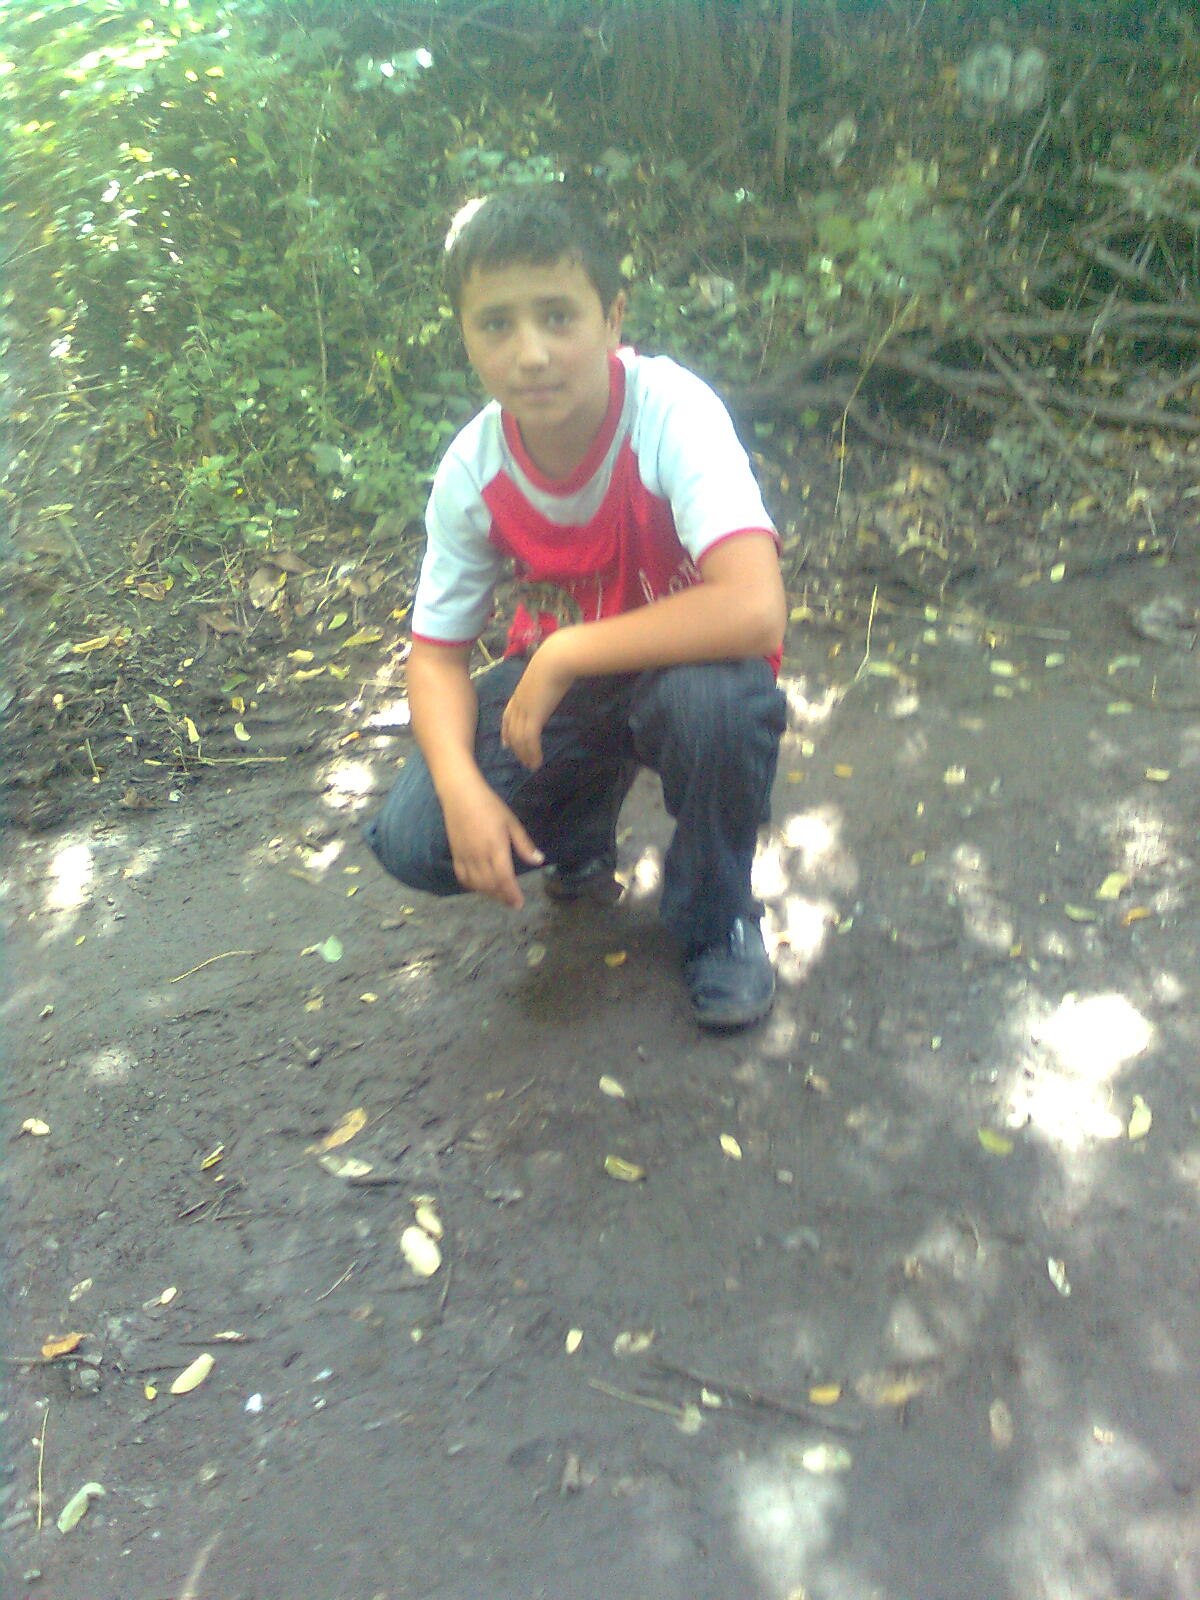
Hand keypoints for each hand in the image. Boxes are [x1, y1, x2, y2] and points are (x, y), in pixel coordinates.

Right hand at [443, 782, 542, 908]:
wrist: (461, 795)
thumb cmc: (490, 806)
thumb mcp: (512, 822)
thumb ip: (524, 844)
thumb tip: (538, 860)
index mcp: (496, 848)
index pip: (505, 879)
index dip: (512, 894)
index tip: (519, 903)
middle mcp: (479, 856)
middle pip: (491, 885)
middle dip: (502, 897)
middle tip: (511, 901)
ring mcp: (465, 856)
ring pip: (476, 884)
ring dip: (488, 893)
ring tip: (499, 895)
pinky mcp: (455, 854)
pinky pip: (463, 877)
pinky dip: (472, 886)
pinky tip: (479, 886)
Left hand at [501, 634, 576, 769]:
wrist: (556, 659)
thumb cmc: (556, 660)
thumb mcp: (545, 674)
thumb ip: (544, 682)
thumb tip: (552, 684)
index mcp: (520, 693)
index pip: (508, 716)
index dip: (506, 731)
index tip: (506, 743)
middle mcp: (518, 703)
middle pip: (512, 730)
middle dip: (515, 748)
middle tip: (521, 760)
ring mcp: (524, 710)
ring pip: (519, 739)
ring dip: (525, 754)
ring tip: (531, 766)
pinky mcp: (534, 716)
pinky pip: (530, 740)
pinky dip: (533, 753)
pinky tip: (538, 761)